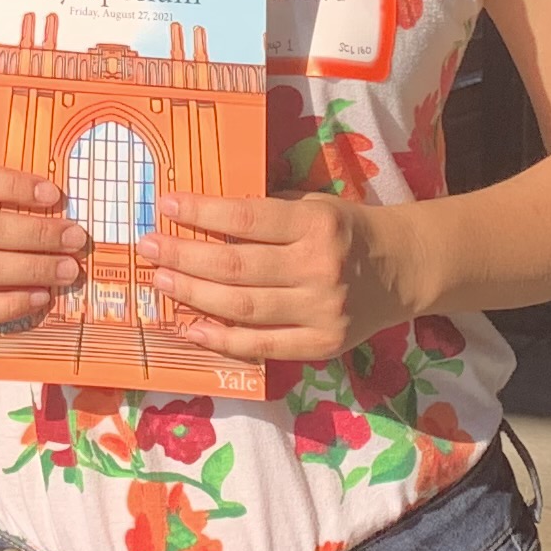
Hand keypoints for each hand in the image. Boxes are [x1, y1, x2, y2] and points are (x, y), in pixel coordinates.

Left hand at [147, 193, 414, 363]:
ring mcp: (321, 311)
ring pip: (242, 307)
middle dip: (183, 256)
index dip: (200, 213)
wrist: (402, 270)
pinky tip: (190, 327)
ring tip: (160, 280)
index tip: (165, 205)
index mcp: (316, 224)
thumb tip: (201, 214)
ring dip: (193, 294)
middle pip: (235, 266)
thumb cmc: (346, 230)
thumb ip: (267, 213)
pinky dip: (221, 339)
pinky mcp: (322, 344)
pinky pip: (262, 345)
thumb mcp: (313, 205)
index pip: (246, 218)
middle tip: (148, 247)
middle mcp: (319, 268)